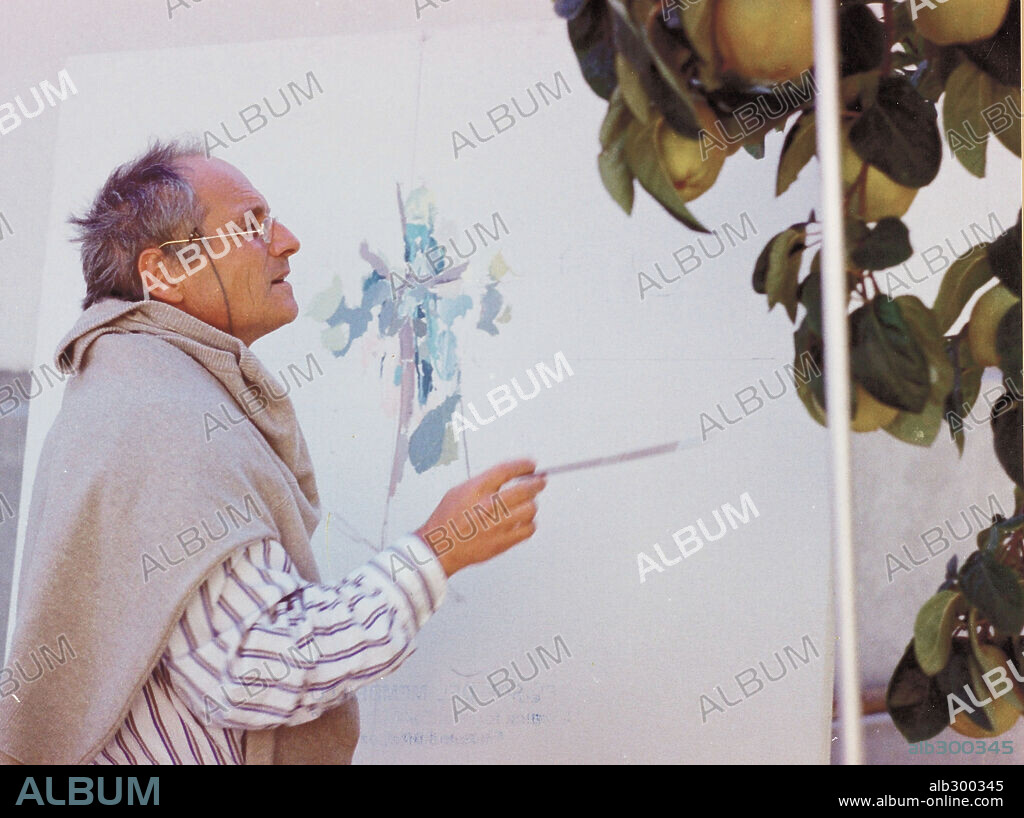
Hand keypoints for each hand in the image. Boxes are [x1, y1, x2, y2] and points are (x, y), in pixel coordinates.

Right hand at [414, 458, 545, 577]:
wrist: (441, 547)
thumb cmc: (447, 520)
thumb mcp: (459, 491)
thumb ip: (484, 482)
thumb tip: (508, 476)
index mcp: (477, 490)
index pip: (507, 470)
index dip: (523, 465)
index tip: (531, 465)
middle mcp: (489, 506)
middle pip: (525, 488)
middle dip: (537, 483)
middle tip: (540, 481)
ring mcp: (497, 525)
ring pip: (530, 509)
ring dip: (531, 504)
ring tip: (528, 504)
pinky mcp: (503, 542)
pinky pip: (528, 530)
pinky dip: (529, 524)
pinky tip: (523, 521)